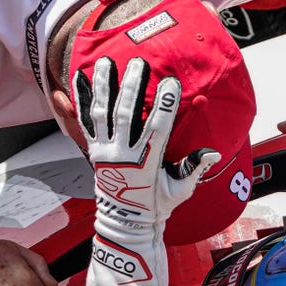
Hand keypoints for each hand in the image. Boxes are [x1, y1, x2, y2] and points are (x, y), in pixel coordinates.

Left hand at [73, 56, 217, 285]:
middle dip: (132, 87)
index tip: (171, 83)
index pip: (157, 128)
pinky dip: (77, 104)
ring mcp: (104, 152)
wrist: (125, 223)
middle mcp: (123, 155)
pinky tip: (73, 83)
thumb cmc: (156, 205)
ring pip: (101, 115)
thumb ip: (193, 169)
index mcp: (147, 163)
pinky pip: (83, 124)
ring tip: (104, 63)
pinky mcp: (93, 152)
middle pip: (126, 115)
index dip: (165, 105)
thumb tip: (212, 152)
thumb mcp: (180, 191)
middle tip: (138, 63)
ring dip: (102, 87)